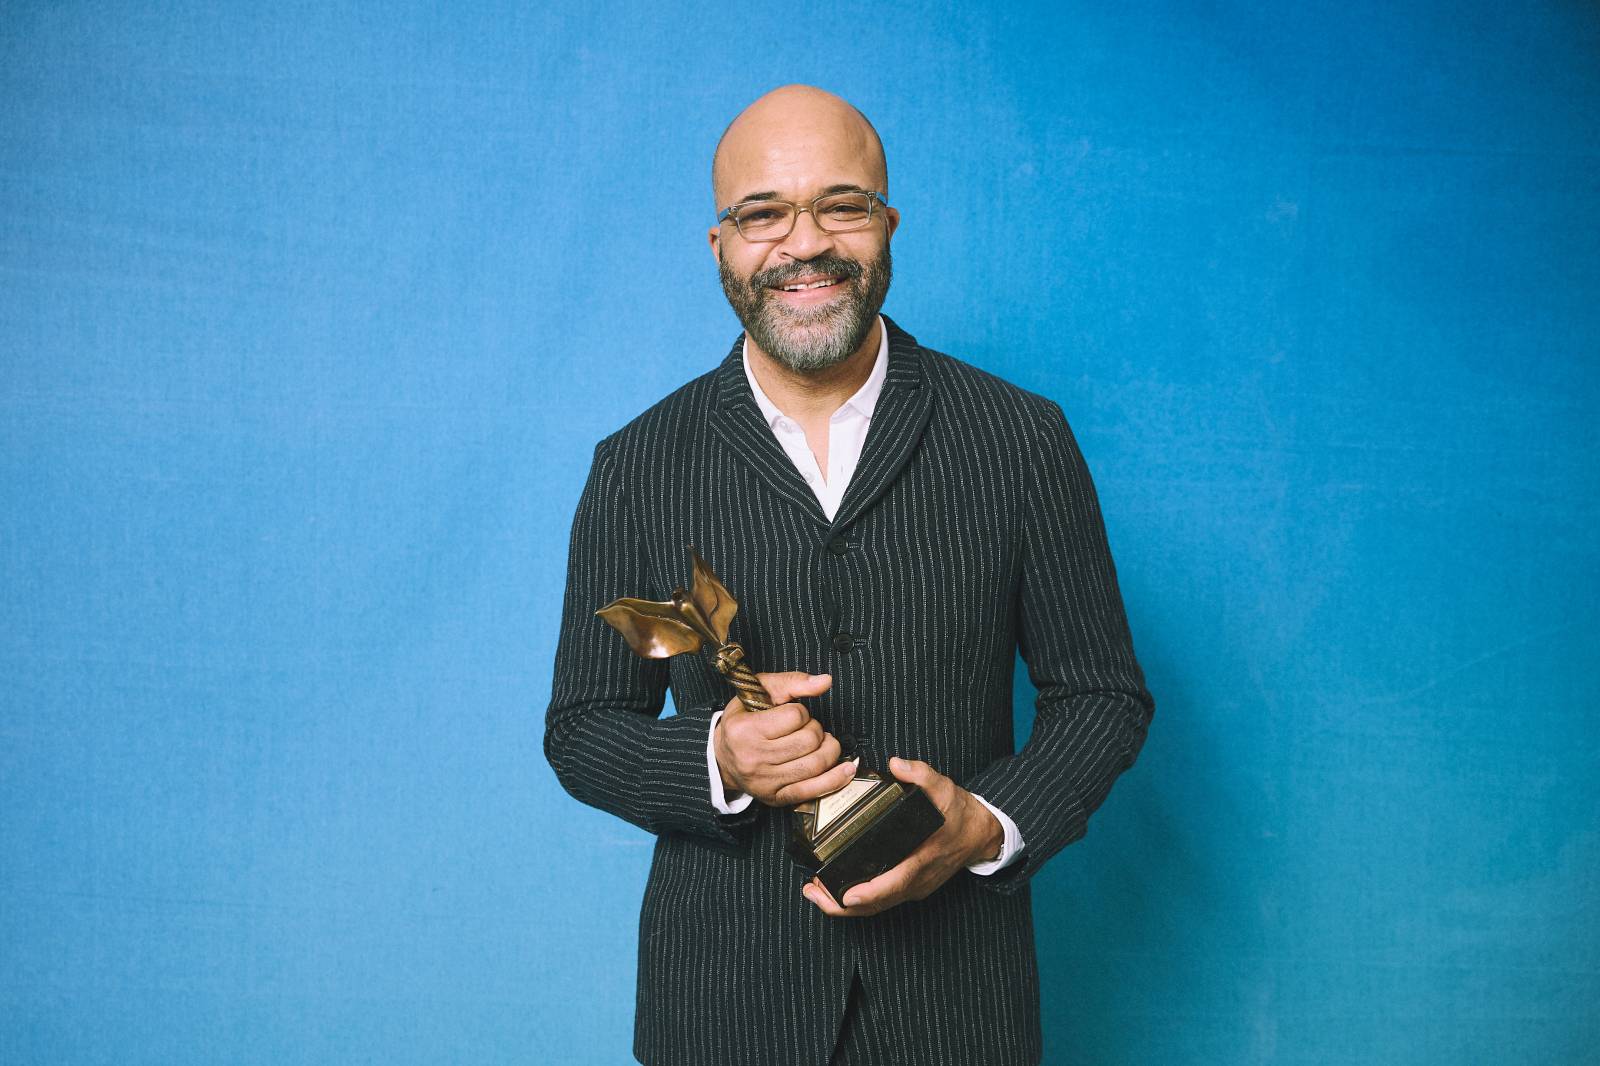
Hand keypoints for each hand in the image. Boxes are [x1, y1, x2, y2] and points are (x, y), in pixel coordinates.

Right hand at [713, 672, 858, 806]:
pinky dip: (836, 779)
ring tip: (822, 744)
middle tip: (808, 730)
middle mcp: (752, 758)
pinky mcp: (776, 798)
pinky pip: (813, 790)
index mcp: (744, 729)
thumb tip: (825, 681)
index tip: (792, 715)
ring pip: (815, 764)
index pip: (796, 716)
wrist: (723, 759)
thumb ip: (792, 682)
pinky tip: (847, 769)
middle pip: (809, 741)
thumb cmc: (744, 721)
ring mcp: (764, 781)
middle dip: (817, 730)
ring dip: (829, 750)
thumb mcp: (760, 692)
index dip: (801, 712)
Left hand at [801, 757, 1002, 917]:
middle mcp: (916, 881)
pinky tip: (836, 889)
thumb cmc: (960, 813)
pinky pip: (881, 900)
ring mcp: (913, 887)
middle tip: (812, 891)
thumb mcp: (944, 788)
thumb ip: (921, 774)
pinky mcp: (910, 887)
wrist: (980, 833)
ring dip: (844, 906)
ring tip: (814, 892)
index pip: (895, 883)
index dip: (870, 893)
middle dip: (841, 905)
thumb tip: (896, 765)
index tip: (846, 896)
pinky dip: (857, 900)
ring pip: (876, 907)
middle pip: (877, 904)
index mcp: (923, 860)